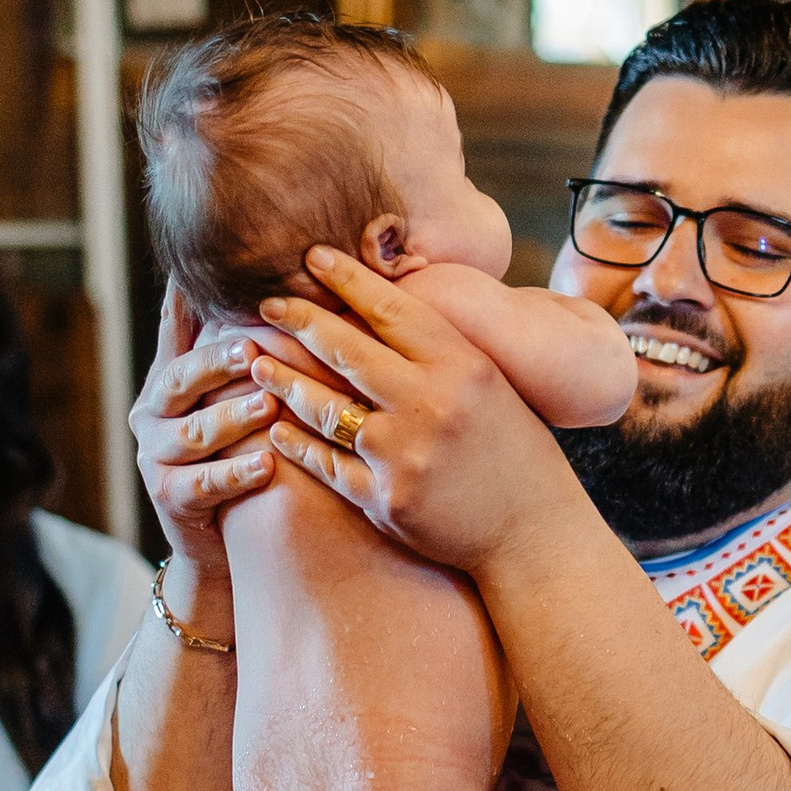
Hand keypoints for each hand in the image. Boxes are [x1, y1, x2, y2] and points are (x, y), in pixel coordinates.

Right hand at [131, 279, 278, 584]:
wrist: (218, 540)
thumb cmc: (240, 455)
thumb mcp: (234, 401)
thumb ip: (244, 355)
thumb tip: (281, 289)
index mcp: (169, 380)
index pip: (175, 331)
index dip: (182, 299)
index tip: (196, 269)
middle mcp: (153, 412)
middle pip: (180, 378)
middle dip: (217, 362)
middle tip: (254, 347)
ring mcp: (155, 455)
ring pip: (193, 432)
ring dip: (232, 416)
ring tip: (269, 405)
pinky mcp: (168, 497)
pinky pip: (204, 483)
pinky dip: (236, 472)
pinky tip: (267, 464)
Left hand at [247, 247, 578, 575]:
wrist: (534, 532)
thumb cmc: (515, 449)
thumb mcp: (493, 383)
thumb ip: (443, 349)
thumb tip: (385, 304)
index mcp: (462, 366)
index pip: (390, 309)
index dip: (346, 279)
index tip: (311, 258)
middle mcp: (430, 405)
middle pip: (346, 351)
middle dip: (298, 321)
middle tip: (265, 305)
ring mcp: (404, 455)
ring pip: (325, 407)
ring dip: (284, 381)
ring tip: (256, 362)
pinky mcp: (386, 500)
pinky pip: (326, 464)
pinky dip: (295, 443)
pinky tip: (275, 425)